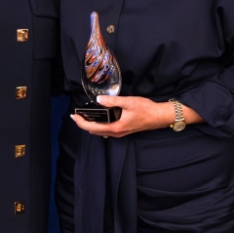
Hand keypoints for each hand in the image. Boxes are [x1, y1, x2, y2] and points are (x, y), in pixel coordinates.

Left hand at [71, 96, 202, 137]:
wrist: (159, 117)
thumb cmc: (146, 109)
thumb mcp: (129, 102)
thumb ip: (113, 101)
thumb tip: (99, 99)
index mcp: (115, 127)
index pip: (92, 128)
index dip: (81, 122)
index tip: (74, 115)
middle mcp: (116, 133)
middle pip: (94, 131)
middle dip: (84, 124)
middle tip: (77, 115)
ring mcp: (120, 133)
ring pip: (100, 132)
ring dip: (91, 125)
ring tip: (86, 116)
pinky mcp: (123, 130)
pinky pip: (107, 130)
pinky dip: (99, 125)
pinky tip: (100, 117)